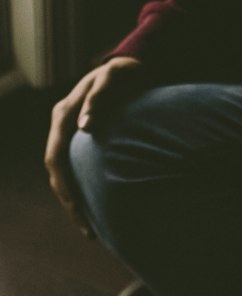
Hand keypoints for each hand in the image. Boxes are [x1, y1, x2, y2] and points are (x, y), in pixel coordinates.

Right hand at [44, 56, 145, 238]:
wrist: (132, 63)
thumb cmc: (126, 70)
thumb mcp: (114, 77)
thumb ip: (99, 98)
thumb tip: (84, 127)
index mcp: (63, 113)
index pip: (56, 158)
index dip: (65, 186)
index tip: (79, 210)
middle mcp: (62, 124)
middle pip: (57, 172)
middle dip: (71, 203)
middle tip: (89, 232)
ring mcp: (69, 131)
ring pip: (64, 174)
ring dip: (75, 201)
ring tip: (92, 229)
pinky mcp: (81, 137)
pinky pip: (76, 168)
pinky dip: (84, 188)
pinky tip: (98, 206)